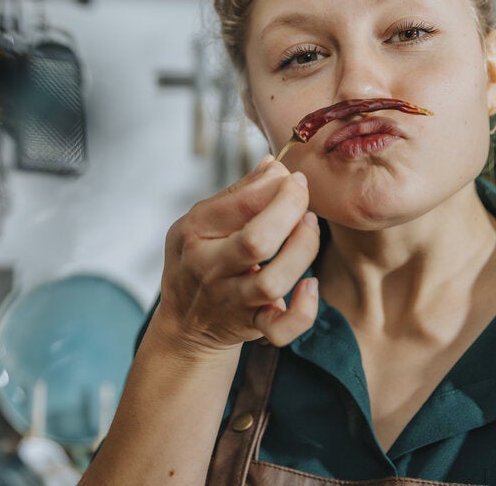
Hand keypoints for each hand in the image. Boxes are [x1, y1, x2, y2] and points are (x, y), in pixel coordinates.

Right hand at [155, 156, 320, 354]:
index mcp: (194, 233)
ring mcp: (231, 299)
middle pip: (256, 241)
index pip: (238, 204)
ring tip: (310, 226)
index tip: (291, 176)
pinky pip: (281, 329)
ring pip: (272, 281)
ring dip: (302, 249)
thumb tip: (273, 166)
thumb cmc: (199, 261)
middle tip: (302, 193)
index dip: (274, 185)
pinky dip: (303, 310)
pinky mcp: (251, 325)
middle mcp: (210, 267)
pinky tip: (310, 285)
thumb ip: (238, 194)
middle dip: (289, 210)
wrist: (185, 324)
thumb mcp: (202, 222)